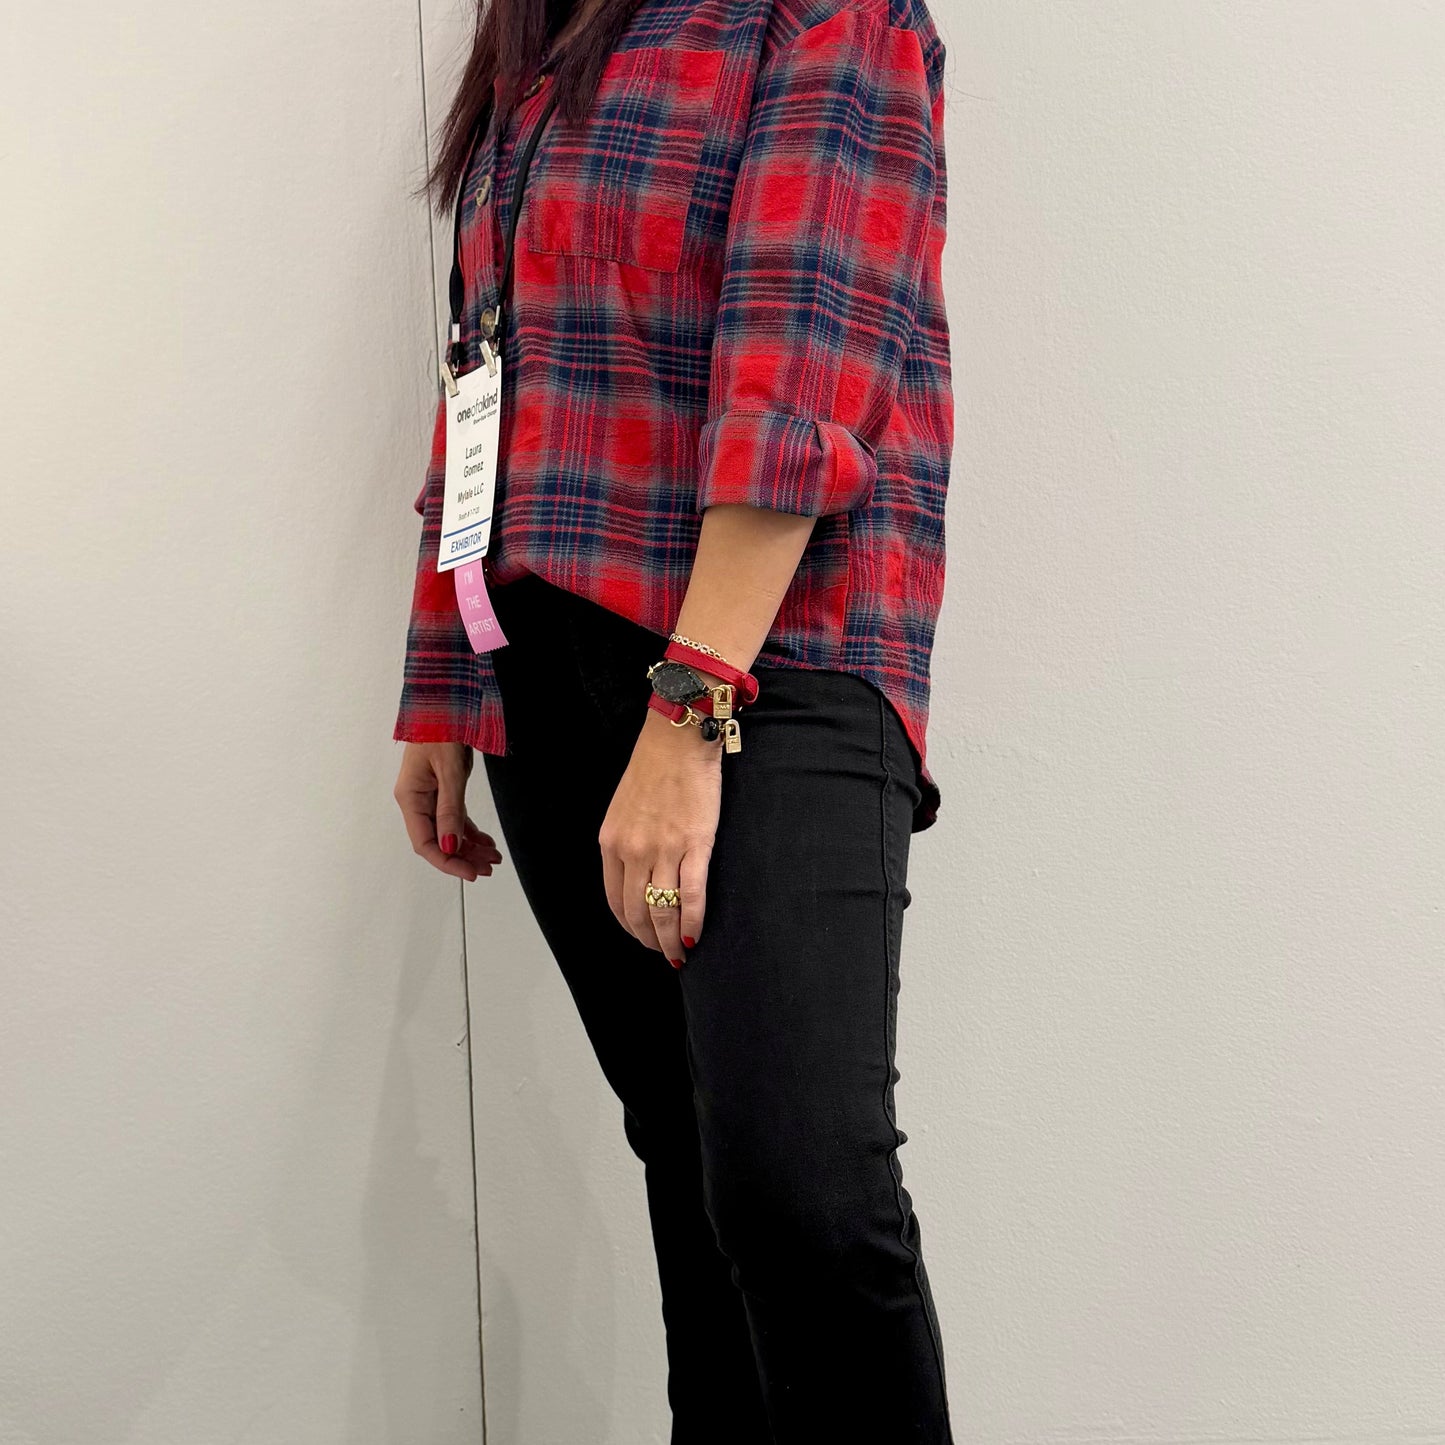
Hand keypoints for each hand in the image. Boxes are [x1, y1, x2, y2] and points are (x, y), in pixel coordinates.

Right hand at [394, 741, 503, 880]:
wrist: (446, 701)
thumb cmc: (440, 728)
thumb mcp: (449, 771)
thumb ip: (450, 811)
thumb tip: (449, 846)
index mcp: (410, 797)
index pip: (425, 842)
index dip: (447, 861)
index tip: (470, 872)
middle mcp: (417, 800)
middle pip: (437, 841)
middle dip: (463, 857)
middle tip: (488, 868)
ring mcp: (429, 795)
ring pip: (448, 832)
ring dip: (470, 847)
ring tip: (493, 858)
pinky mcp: (442, 789)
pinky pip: (454, 818)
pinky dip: (470, 831)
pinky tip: (486, 842)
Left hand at [599, 705, 721, 967]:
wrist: (678, 738)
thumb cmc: (654, 767)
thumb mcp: (623, 807)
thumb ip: (625, 842)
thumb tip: (637, 875)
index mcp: (611, 843)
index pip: (615, 900)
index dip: (629, 926)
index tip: (641, 936)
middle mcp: (632, 851)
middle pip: (638, 912)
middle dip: (649, 940)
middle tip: (663, 953)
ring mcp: (663, 850)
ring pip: (662, 910)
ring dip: (670, 940)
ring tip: (679, 953)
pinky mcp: (694, 845)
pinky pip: (690, 896)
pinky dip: (692, 922)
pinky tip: (694, 936)